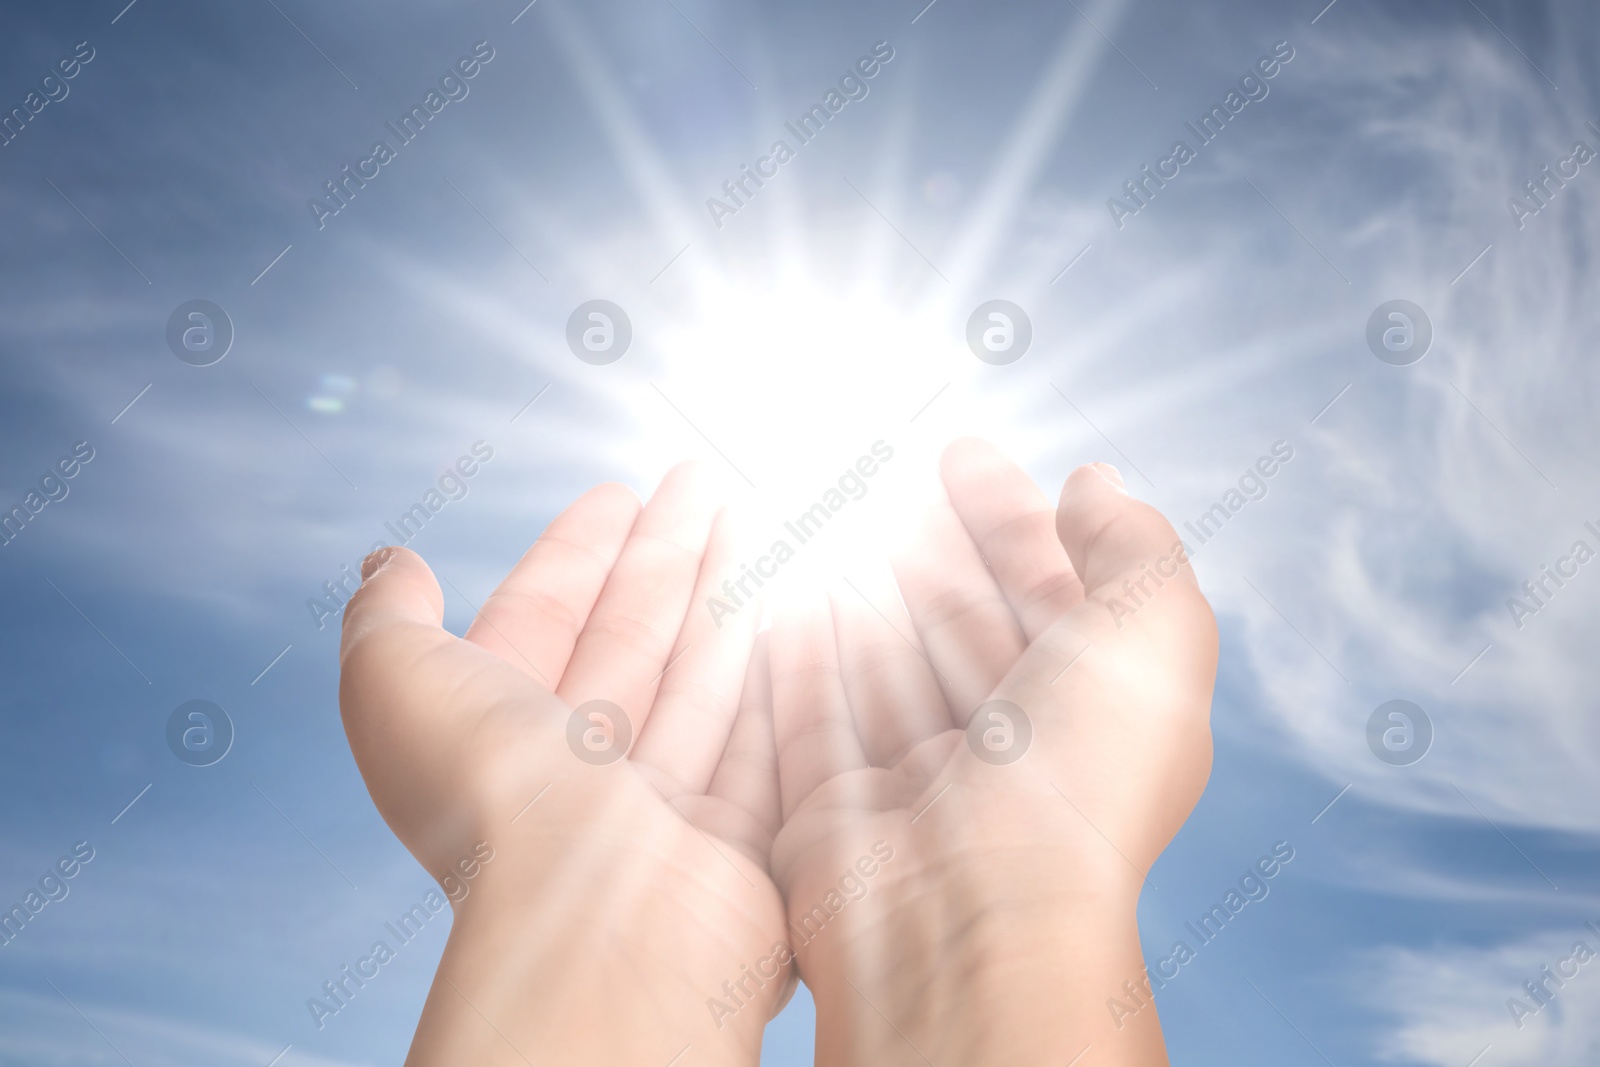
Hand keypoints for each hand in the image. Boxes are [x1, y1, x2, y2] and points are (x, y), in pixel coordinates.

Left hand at [339, 465, 794, 1065]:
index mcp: (494, 737)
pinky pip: (762, 735)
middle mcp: (577, 775)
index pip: (542, 620)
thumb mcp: (393, 684)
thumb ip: (387, 617)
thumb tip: (389, 562)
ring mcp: (662, 808)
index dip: (576, 553)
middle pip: (630, 639)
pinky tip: (798, 607)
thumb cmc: (490, 800)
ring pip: (700, 677)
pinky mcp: (739, 838)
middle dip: (664, 555)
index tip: (617, 491)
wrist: (595, 922)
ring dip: (724, 593)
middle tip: (703, 481)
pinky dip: (777, 672)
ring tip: (751, 516)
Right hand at [767, 439, 1216, 1065]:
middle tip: (892, 473)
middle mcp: (1009, 748)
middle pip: (963, 621)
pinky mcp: (836, 812)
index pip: (1047, 591)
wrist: (972, 920)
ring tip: (833, 519)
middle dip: (934, 547)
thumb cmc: (1077, 776)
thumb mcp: (1154, 630)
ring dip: (865, 591)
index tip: (962, 454)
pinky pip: (812, 717)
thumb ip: (1134, 546)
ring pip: (885, 663)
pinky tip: (791, 596)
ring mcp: (919, 784)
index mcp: (1092, 710)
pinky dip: (803, 657)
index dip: (1009, 517)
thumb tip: (1092, 484)